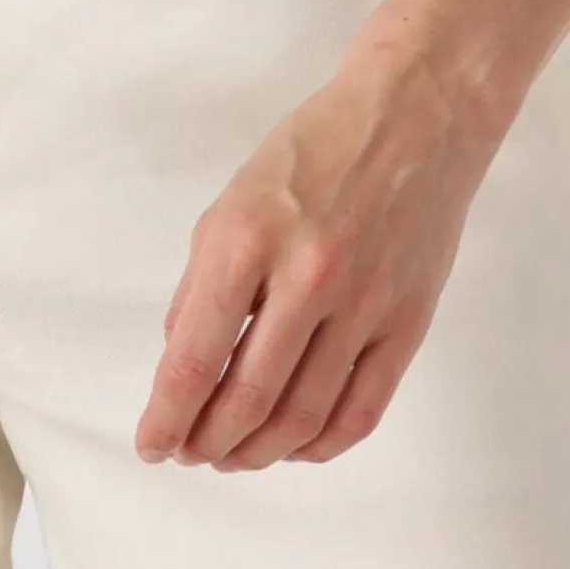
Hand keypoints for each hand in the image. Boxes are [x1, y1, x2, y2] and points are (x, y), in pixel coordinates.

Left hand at [133, 18, 511, 470]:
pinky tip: (295, 446)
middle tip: (189, 453)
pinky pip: (362, 409)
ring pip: (303, 417)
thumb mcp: (231, 204)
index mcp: (246, 241)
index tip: (152, 444)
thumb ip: (200, 287)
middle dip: (206, 443)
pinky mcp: (409, 320)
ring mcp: (365, 303)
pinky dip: (321, 444)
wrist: (417, 114)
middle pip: (247, 400)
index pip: (195, 360)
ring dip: (258, 453)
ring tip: (234, 455)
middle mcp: (307, 277)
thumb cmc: (314, 153)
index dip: (166, 418)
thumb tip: (183, 365)